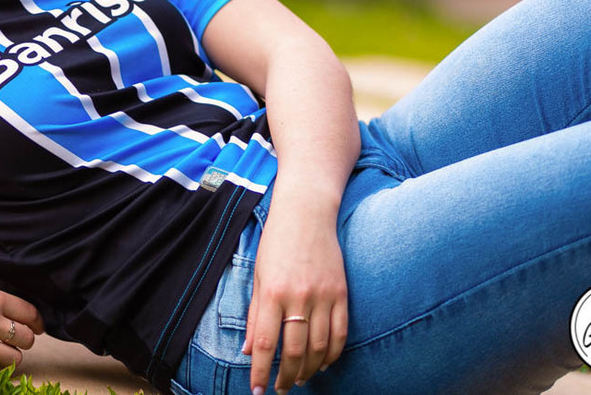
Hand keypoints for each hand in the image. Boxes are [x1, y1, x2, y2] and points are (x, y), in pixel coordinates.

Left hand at [243, 188, 348, 392]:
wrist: (307, 213)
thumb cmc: (277, 243)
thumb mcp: (259, 276)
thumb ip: (255, 315)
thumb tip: (249, 351)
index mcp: (272, 292)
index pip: (266, 343)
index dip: (261, 372)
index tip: (257, 391)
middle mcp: (298, 297)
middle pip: (294, 351)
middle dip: (285, 376)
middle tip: (280, 389)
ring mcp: (323, 296)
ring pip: (319, 347)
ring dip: (309, 369)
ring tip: (299, 379)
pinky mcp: (341, 294)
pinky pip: (340, 333)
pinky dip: (332, 354)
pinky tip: (323, 363)